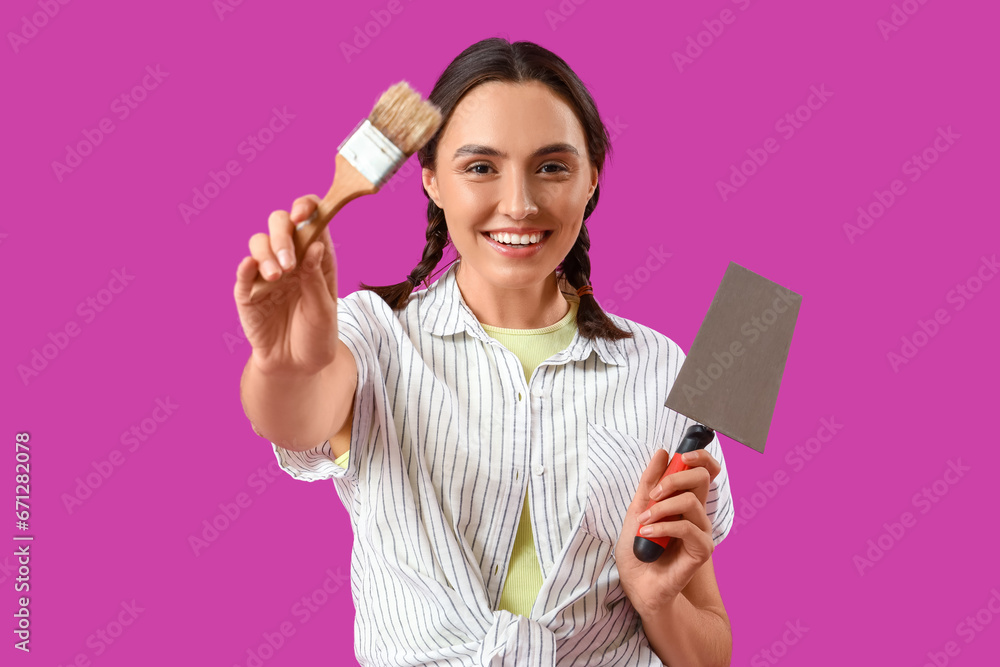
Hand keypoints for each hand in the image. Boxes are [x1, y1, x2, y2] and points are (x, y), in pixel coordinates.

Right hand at [233, 194, 339, 376]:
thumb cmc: (317, 337)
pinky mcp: (247, 292)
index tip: (303, 211)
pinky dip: (246, 266)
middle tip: (289, 261)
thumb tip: (315, 245)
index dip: (306, 207)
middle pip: (280, 224)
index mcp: (316, 258)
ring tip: (278, 276)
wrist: (297, 368)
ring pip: (258, 242)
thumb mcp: (324, 311)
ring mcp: (267, 274)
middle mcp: (291, 259)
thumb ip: (317, 278)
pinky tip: (253, 268)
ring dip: (267, 252)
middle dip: (282, 234)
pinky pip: (243, 272)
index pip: (311, 220)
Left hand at [614, 448, 720, 616]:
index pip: (705, 470)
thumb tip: (662, 453)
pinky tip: (647, 534)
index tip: (681, 456)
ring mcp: (701, 531)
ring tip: (643, 522)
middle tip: (653, 494)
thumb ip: (649, 482)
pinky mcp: (702, 550)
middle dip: (674, 478)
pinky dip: (663, 527)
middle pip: (702, 477)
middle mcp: (696, 514)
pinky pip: (686, 527)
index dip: (700, 457)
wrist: (637, 584)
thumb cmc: (637, 550)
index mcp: (683, 502)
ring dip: (660, 508)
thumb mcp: (637, 508)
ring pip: (690, 501)